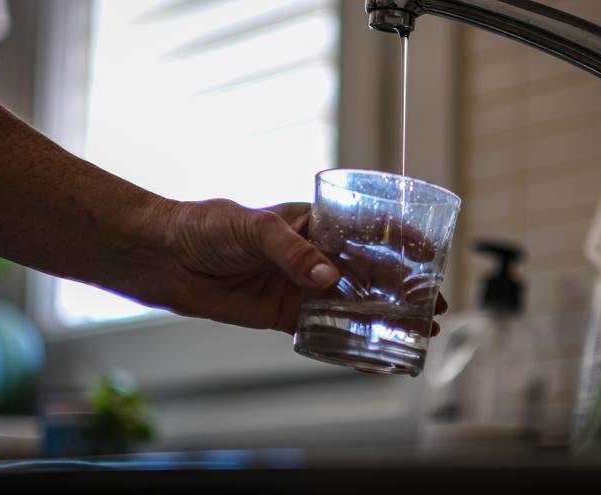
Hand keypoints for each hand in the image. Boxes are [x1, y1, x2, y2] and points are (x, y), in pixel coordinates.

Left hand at [145, 199, 446, 333]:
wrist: (166, 259)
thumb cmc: (207, 227)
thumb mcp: (252, 227)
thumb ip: (291, 251)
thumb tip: (328, 279)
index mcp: (314, 223)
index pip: (367, 229)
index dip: (402, 240)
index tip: (430, 254)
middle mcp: (315, 255)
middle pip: (371, 271)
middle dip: (405, 287)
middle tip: (434, 304)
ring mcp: (303, 286)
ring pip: (355, 303)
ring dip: (386, 316)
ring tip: (419, 331)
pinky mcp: (286, 315)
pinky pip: (326, 330)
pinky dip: (350, 343)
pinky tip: (373, 356)